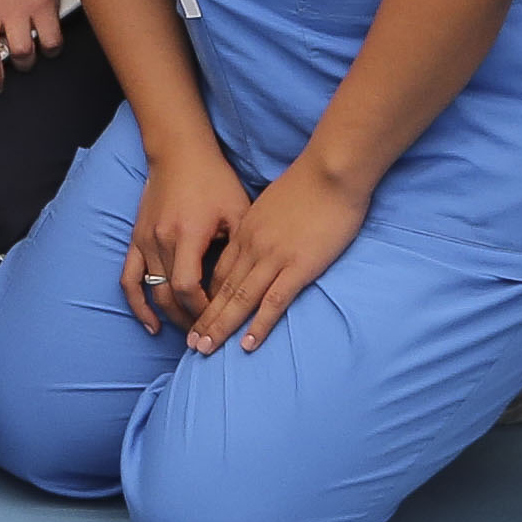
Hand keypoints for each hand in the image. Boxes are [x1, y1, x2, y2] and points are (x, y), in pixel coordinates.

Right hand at [125, 139, 251, 338]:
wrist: (179, 152)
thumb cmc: (214, 180)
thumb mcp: (238, 211)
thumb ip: (241, 249)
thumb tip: (245, 288)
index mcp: (187, 235)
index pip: (189, 288)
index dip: (204, 310)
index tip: (221, 322)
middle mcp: (160, 241)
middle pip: (170, 295)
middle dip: (190, 321)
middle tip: (209, 337)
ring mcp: (144, 240)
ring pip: (152, 291)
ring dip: (169, 317)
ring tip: (187, 335)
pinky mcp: (136, 239)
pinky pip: (129, 279)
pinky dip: (137, 304)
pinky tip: (150, 323)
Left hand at [187, 158, 370, 356]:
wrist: (331, 171)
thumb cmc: (309, 185)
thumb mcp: (272, 204)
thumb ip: (263, 226)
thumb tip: (262, 240)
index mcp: (245, 232)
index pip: (218, 272)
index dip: (206, 298)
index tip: (195, 317)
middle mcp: (252, 247)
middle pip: (222, 290)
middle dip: (204, 319)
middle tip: (190, 344)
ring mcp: (273, 258)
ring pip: (240, 299)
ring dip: (221, 327)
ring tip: (204, 350)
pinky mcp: (298, 266)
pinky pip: (273, 301)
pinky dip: (259, 325)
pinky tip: (248, 344)